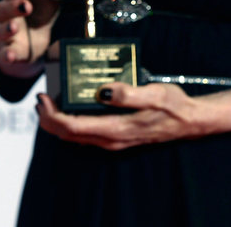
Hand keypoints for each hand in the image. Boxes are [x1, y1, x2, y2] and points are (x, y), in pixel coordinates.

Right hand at [0, 0, 57, 76]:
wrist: (27, 41)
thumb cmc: (36, 15)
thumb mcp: (45, 2)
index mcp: (15, 0)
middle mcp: (6, 16)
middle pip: (1, 9)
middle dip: (12, 6)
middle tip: (26, 6)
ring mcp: (5, 35)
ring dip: (6, 28)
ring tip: (14, 27)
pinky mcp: (9, 52)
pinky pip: (4, 53)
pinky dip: (6, 54)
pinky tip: (10, 55)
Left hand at [36, 83, 215, 150]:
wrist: (190, 121)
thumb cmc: (173, 106)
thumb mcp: (154, 94)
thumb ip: (129, 93)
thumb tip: (103, 90)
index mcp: (115, 129)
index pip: (71, 127)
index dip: (52, 115)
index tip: (43, 97)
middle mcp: (110, 139)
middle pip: (68, 135)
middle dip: (48, 119)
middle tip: (41, 98)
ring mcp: (113, 140)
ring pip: (75, 136)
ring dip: (58, 121)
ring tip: (51, 101)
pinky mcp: (116, 136)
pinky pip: (86, 133)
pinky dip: (72, 122)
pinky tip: (73, 106)